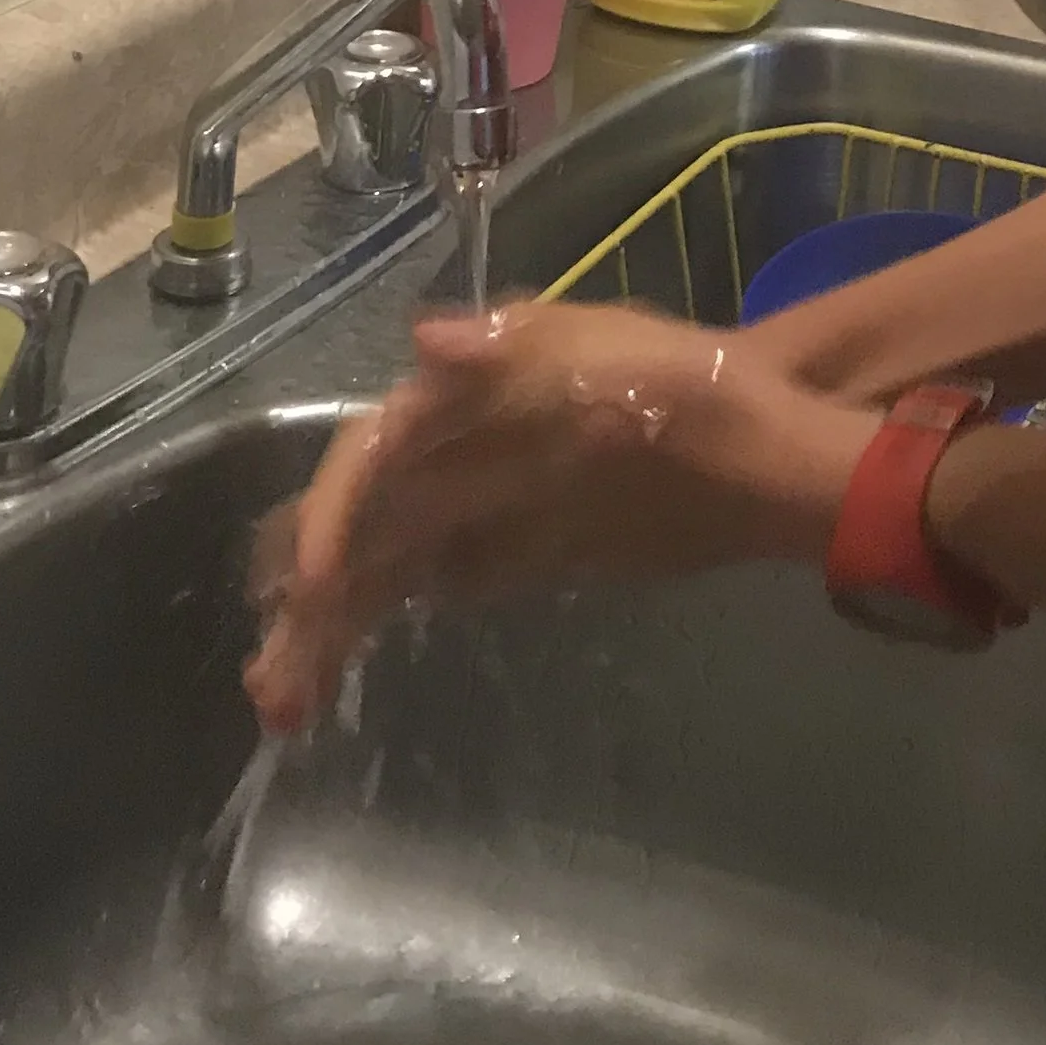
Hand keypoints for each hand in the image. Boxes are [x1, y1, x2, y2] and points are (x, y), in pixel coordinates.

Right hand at [243, 301, 873, 735]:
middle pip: (360, 522)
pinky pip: (430, 589)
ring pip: (381, 566)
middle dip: (306, 596)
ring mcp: (487, 503)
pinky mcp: (517, 554)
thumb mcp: (618, 349)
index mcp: (472, 390)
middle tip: (270, 683)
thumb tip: (422, 338)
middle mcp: (463, 445)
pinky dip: (380, 629)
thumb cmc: (700, 386)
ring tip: (284, 705)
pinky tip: (335, 684)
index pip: (370, 452)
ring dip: (327, 626)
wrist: (775, 451)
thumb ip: (518, 346)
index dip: (329, 514)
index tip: (309, 586)